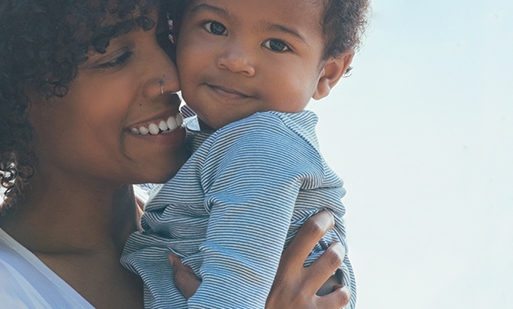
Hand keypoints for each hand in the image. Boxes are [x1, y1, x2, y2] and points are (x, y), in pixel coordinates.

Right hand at [171, 210, 349, 307]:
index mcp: (272, 270)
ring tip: (338, 255)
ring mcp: (306, 302)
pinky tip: (339, 289)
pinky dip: (341, 294)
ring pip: (336, 275)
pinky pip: (338, 302)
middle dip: (335, 239)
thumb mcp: (208, 299)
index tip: (326, 213)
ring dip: (339, 263)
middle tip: (335, 233)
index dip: (320, 221)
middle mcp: (294, 283)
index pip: (304, 236)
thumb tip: (170, 258)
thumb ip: (189, 280)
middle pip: (327, 253)